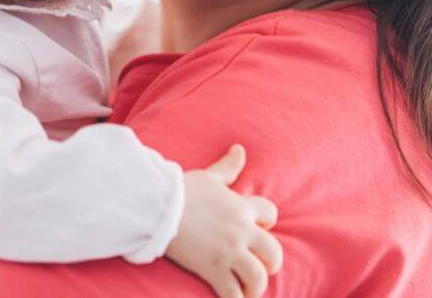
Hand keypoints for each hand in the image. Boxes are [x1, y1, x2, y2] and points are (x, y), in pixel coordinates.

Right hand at [165, 145, 282, 297]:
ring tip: (247, 290)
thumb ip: (228, 166)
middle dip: (270, 262)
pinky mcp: (214, 269)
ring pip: (258, 277)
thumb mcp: (209, 176)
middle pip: (273, 252)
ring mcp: (229, 251)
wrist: (158, 205)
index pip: (270, 213)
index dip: (267, 221)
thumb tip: (239, 149)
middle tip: (260, 267)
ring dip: (255, 287)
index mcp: (241, 206)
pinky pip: (234, 294)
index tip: (258, 228)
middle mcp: (241, 230)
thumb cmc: (181, 189)